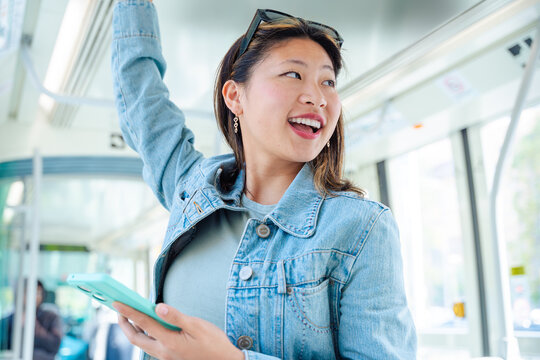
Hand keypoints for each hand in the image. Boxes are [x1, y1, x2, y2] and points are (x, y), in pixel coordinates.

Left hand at [113, 302, 243, 359]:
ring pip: (142, 342)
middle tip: (118, 309)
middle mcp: (163, 351)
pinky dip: (144, 333)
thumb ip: (176, 316)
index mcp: (169, 342)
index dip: (129, 312)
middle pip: (135, 338)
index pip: (143, 323)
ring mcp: (165, 356)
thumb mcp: (197, 326)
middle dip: (124, 323)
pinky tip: (148, 324)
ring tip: (130, 315)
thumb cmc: (213, 343)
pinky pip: (150, 344)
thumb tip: (158, 306)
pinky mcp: (169, 356)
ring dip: (133, 329)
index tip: (117, 303)